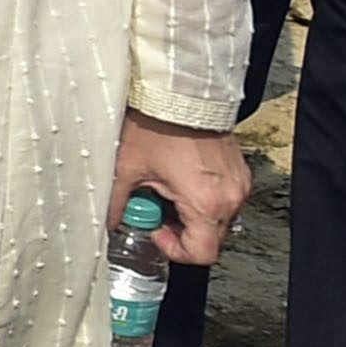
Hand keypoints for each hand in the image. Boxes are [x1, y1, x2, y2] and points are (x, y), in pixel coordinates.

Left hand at [114, 110, 249, 264]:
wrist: (181, 92)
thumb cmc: (155, 125)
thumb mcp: (126, 168)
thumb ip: (114, 203)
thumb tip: (106, 223)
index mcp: (205, 203)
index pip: (202, 254)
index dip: (175, 249)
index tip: (156, 230)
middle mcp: (230, 197)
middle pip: (211, 239)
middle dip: (181, 231)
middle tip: (155, 208)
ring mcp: (238, 183)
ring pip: (218, 219)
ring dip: (191, 214)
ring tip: (165, 189)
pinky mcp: (239, 170)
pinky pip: (224, 198)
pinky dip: (203, 198)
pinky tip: (179, 178)